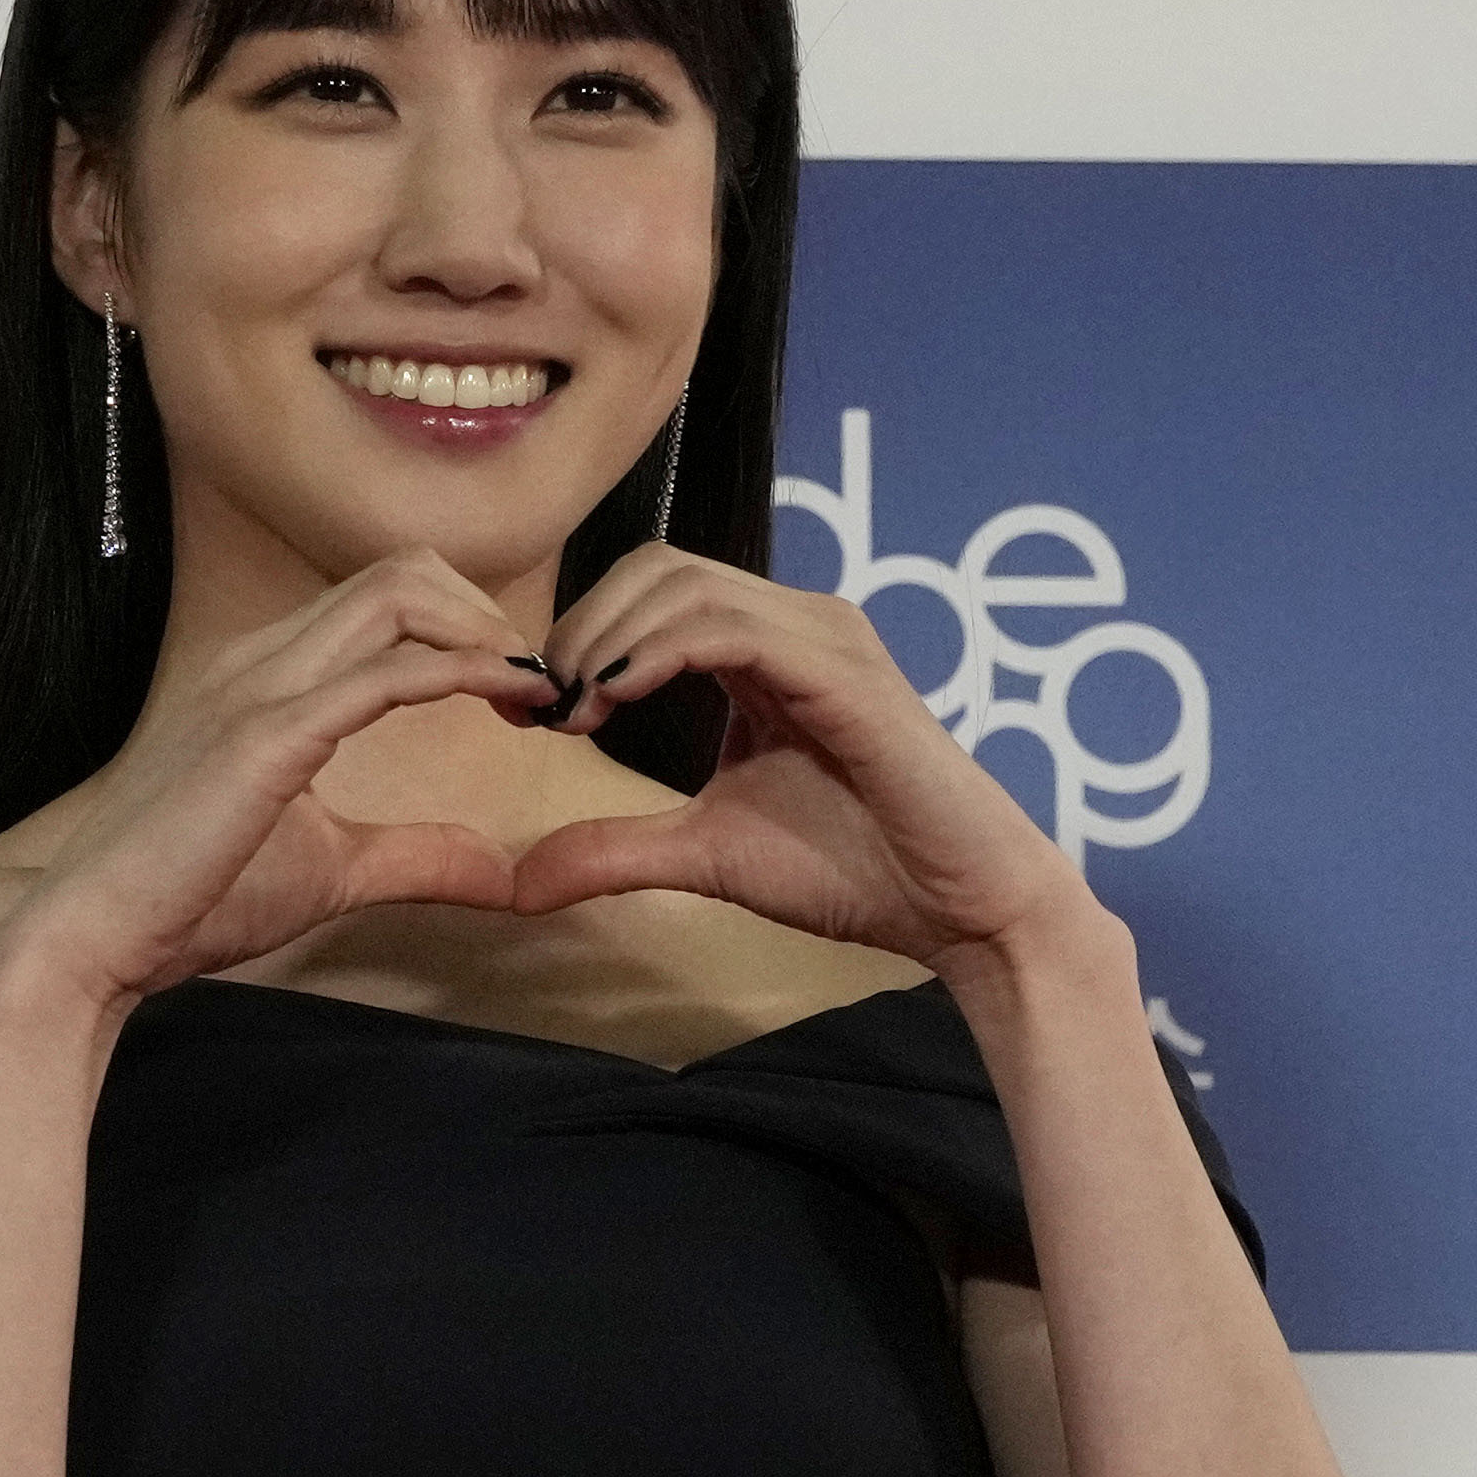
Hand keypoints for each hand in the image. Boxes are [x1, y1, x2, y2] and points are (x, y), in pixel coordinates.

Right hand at [0, 550, 541, 1014]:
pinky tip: (509, 701)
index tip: (520, 693)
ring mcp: (258, 687)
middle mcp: (260, 659)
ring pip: (396, 595)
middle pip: (401, 573)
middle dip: (488, 614)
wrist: (94, 939)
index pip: (385, 598)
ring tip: (534, 690)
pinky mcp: (265, 736)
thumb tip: (497, 867)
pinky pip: (383, 674)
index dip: (467, 628)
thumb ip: (414, 857)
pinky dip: (462, 673)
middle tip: (537, 686)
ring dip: (483, 631)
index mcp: (267, 675)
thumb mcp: (330, 871)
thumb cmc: (192, 901)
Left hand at [510, 547, 1094, 972]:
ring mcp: (825, 636)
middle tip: (543, 705)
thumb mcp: (706, 854)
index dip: (581, 633)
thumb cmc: (855, 870)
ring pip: (685, 585)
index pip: (654, 590)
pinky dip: (657, 652)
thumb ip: (617, 850)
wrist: (958, 908)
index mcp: (769, 648)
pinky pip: (730, 627)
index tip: (538, 712)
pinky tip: (616, 700)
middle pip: (658, 568)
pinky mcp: (843, 669)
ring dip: (608, 637)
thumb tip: (518, 883)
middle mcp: (799, 622)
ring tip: (574, 708)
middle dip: (582, 626)